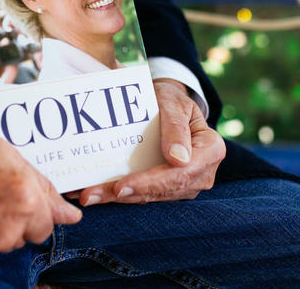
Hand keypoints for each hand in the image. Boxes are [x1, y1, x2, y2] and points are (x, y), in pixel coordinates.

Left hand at [73, 78, 225, 204]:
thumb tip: (179, 160)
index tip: (121, 186)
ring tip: (89, 195)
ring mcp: (187, 184)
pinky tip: (97, 193)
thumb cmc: (171, 100)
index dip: (151, 182)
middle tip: (92, 195)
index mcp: (211, 149)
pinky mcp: (170, 189)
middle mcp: (202, 173)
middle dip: (127, 193)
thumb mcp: (172, 102)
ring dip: (119, 198)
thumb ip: (175, 126)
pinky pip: (146, 195)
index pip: (181, 173)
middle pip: (164, 190)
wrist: (168, 104)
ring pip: (152, 197)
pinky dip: (121, 195)